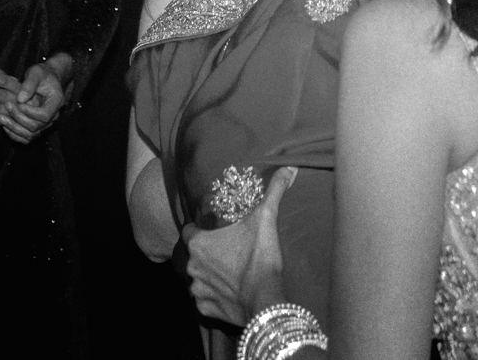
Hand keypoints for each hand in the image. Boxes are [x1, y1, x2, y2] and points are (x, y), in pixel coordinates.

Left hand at [1, 58, 68, 142]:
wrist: (46, 78)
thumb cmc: (42, 74)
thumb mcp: (36, 72)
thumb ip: (29, 84)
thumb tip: (20, 99)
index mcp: (56, 102)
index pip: (44, 116)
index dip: (29, 112)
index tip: (18, 102)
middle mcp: (53, 116)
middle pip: (36, 127)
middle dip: (18, 118)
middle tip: (6, 105)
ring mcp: (45, 124)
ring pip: (30, 136)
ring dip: (13, 128)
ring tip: (0, 117)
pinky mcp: (37, 128)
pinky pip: (26, 138)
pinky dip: (14, 134)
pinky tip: (4, 124)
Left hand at [184, 167, 292, 326]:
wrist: (264, 301)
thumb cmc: (259, 258)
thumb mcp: (266, 218)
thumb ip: (274, 191)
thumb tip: (288, 168)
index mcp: (198, 242)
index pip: (188, 230)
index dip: (201, 229)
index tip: (215, 230)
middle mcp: (191, 266)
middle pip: (192, 254)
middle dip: (205, 252)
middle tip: (226, 250)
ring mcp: (197, 290)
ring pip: (197, 277)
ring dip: (208, 274)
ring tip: (228, 271)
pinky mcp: (204, 309)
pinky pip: (204, 299)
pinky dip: (214, 295)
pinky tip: (229, 291)